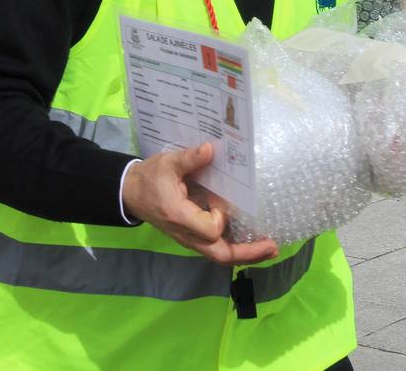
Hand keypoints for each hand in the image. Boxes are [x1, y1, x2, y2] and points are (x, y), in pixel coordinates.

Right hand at [123, 143, 277, 265]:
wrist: (132, 193)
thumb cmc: (151, 178)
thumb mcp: (167, 164)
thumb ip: (189, 158)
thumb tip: (210, 149)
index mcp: (180, 216)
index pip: (210, 229)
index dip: (221, 218)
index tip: (221, 201)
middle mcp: (187, 234)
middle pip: (221, 255)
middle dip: (248, 253)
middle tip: (273, 246)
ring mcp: (190, 239)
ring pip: (220, 256)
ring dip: (246, 254)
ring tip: (270, 247)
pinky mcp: (193, 238)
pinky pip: (216, 250)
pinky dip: (236, 249)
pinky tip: (252, 242)